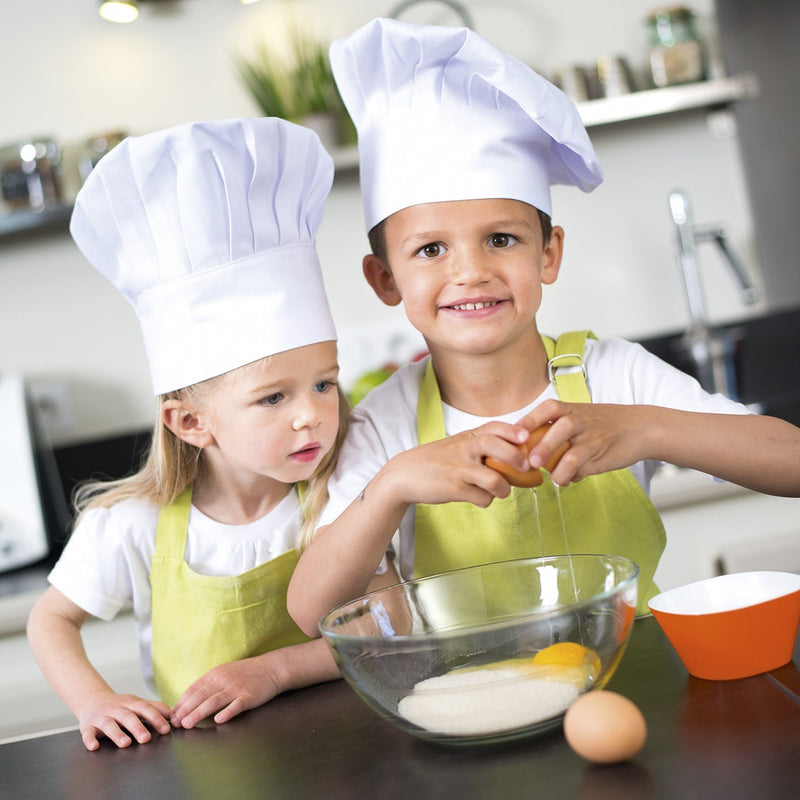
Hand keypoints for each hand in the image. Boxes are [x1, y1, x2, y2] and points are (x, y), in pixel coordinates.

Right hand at [77, 690, 171, 750]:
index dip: (156, 718)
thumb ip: (155, 707)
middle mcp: (117, 709)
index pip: (145, 709)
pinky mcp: (88, 726)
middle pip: (128, 717)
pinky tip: (94, 746)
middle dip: (138, 727)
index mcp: (131, 704)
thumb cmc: (120, 705)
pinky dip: (90, 740)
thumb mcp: (137, 703)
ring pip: (109, 724)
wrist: (93, 699)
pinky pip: (87, 733)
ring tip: (126, 743)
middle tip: (146, 739)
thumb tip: (175, 714)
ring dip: (117, 734)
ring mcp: (102, 717)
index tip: (166, 729)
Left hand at [170, 657, 280, 729]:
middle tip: (174, 723)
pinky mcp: (249, 696)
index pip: (194, 689)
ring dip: (199, 713)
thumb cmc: (246, 673)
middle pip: (201, 696)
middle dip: (186, 710)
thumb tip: (191, 700)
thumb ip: (210, 685)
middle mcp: (224, 680)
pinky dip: (227, 712)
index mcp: (216, 674)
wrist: (271, 668)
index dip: (181, 702)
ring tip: (188, 724)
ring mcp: (237, 688)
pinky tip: (219, 720)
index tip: (172, 715)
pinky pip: (237, 705)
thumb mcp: (225, 673)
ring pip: (214, 701)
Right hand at [385, 421, 531, 507]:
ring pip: (495, 480)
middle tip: (524, 467)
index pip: (494, 427)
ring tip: (499, 490)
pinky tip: (478, 497)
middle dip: (517, 458)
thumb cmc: (437, 460)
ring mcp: (459, 469)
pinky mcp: (454, 488)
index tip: (526, 438)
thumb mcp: (458, 445)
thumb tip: (517, 453)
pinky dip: (486, 500)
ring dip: (504, 489)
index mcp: (467, 437)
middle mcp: (464, 449)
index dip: (513, 431)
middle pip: (497, 447)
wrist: (405, 474)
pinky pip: (483, 498)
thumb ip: (482, 445)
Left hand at [519, 400, 651, 484]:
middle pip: (559, 430)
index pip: (548, 409)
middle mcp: (581, 421)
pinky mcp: (600, 458)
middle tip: (530, 463)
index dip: (529, 421)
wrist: (641, 428)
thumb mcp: (579, 414)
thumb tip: (524, 446)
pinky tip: (567, 478)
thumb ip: (554, 425)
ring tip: (552, 477)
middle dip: (543, 447)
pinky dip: (570, 477)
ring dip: (556, 470)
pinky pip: (581, 470)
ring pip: (570, 456)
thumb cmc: (601, 422)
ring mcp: (591, 440)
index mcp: (571, 408)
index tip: (515, 435)